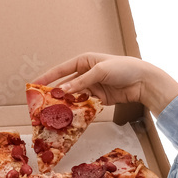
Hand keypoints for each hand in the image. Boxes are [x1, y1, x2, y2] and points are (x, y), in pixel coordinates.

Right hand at [33, 52, 177, 114]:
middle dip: (54, 93)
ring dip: (65, 104)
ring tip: (53, 113)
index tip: (34, 85)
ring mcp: (92, 86)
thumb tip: (62, 90)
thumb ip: (81, 82)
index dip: (47, 77)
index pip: (61, 69)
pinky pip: (84, 104)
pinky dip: (77, 110)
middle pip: (65, 84)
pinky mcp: (99, 98)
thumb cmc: (123, 68)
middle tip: (41, 103)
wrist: (143, 81)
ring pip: (73, 96)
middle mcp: (86, 73)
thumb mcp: (100, 71)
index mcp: (84, 61)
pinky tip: (69, 116)